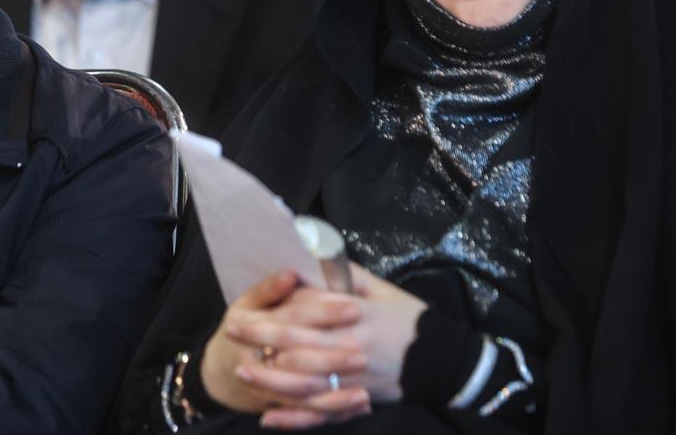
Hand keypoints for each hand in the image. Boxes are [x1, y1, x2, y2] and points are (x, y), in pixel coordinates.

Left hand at [210, 264, 428, 429]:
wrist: (445, 358)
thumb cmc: (408, 316)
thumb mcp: (378, 286)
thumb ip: (342, 274)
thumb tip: (308, 258)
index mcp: (353, 313)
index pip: (302, 313)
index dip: (270, 313)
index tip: (242, 310)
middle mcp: (349, 345)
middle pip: (296, 345)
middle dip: (260, 340)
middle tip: (231, 334)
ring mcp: (353, 377)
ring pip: (303, 382)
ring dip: (269, 378)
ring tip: (244, 371)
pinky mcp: (358, 399)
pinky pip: (321, 412)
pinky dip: (294, 418)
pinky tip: (269, 417)